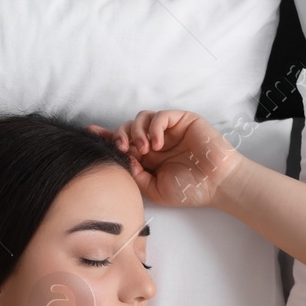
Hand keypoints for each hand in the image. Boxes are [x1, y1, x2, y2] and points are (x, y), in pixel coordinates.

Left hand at [87, 111, 247, 208]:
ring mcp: (169, 130)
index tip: (90, 132)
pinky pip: (160, 115)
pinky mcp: (182, 120)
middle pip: (127, 127)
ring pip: (140, 117)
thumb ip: (135, 174)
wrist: (216, 184)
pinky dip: (154, 127)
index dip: (106, 136)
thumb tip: (120, 158)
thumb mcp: (154, 189)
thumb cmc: (189, 189)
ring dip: (136, 132)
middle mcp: (156, 141)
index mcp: (148, 157)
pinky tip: (157, 143)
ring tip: (145, 149)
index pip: (123, 142)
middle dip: (119, 135)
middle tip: (123, 149)